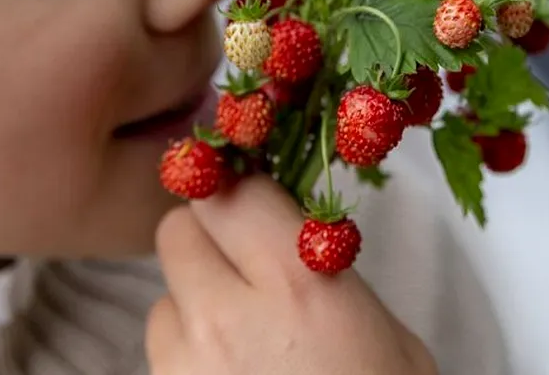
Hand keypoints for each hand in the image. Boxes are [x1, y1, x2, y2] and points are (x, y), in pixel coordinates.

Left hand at [145, 174, 438, 374]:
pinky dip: (186, 360)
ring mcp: (186, 367)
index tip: (258, 209)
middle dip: (208, 241)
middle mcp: (227, 315)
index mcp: (299, 283)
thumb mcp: (388, 337)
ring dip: (191, 307)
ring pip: (162, 298)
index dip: (243, 196)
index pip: (231, 191)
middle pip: (178, 230)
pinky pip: (160, 357)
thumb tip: (288, 241)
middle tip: (243, 268)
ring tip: (242, 346)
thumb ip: (329, 277)